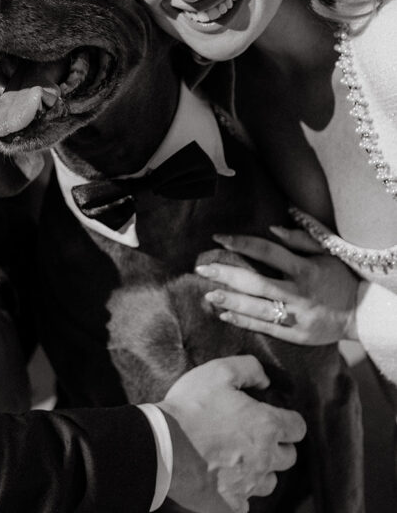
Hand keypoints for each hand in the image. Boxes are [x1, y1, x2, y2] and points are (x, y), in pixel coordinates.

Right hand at [158, 355, 304, 512]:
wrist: (162, 444)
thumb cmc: (191, 406)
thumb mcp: (219, 372)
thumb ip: (249, 369)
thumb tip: (265, 381)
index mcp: (266, 426)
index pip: (298, 427)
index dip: (289, 420)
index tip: (276, 417)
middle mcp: (265, 458)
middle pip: (289, 458)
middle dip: (278, 446)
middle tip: (257, 436)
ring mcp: (248, 485)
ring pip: (270, 482)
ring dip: (262, 470)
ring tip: (242, 459)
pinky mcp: (230, 503)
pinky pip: (245, 503)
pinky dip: (240, 493)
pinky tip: (226, 481)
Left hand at [195, 227, 359, 344]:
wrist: (360, 313)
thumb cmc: (339, 277)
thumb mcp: (325, 252)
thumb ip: (299, 239)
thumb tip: (271, 228)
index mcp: (305, 269)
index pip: (267, 251)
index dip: (241, 243)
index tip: (218, 238)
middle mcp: (299, 293)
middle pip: (256, 283)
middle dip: (226, 275)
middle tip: (202, 269)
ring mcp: (297, 316)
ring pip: (257, 309)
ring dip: (230, 301)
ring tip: (208, 294)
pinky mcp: (296, 335)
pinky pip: (265, 328)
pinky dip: (243, 321)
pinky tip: (224, 314)